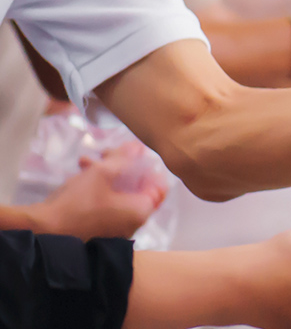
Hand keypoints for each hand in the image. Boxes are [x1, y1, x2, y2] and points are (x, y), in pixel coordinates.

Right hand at [24, 142, 165, 239]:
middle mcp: (134, 223)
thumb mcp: (102, 173)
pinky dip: (98, 189)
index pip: (159, 186)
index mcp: (141, 211)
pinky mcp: (101, 230)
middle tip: (105, 153)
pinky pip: (107, 205)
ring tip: (85, 162)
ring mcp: (118, 229)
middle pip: (136, 188)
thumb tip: (139, 147)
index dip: (147, 167)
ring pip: (118, 194)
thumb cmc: (78, 202)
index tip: (132, 156)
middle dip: (121, 166)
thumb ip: (123, 158)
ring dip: (105, 175)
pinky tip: (79, 176)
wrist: (44, 231)